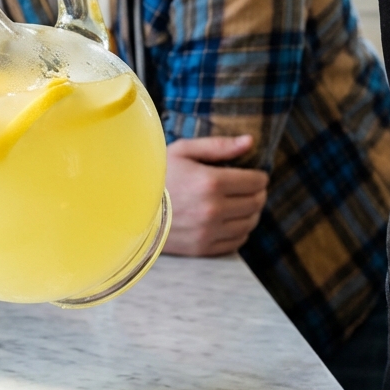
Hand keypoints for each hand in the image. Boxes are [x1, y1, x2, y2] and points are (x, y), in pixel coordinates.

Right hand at [163, 135, 268, 256]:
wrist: (129, 206)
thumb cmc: (156, 174)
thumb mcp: (183, 151)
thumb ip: (218, 146)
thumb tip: (250, 141)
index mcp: (210, 182)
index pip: (256, 181)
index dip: (259, 176)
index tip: (254, 174)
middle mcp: (213, 209)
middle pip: (256, 202)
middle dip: (257, 192)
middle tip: (249, 187)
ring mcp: (209, 231)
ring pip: (250, 223)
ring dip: (251, 212)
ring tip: (239, 202)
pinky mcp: (203, 248)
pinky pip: (237, 241)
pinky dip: (240, 230)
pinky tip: (230, 220)